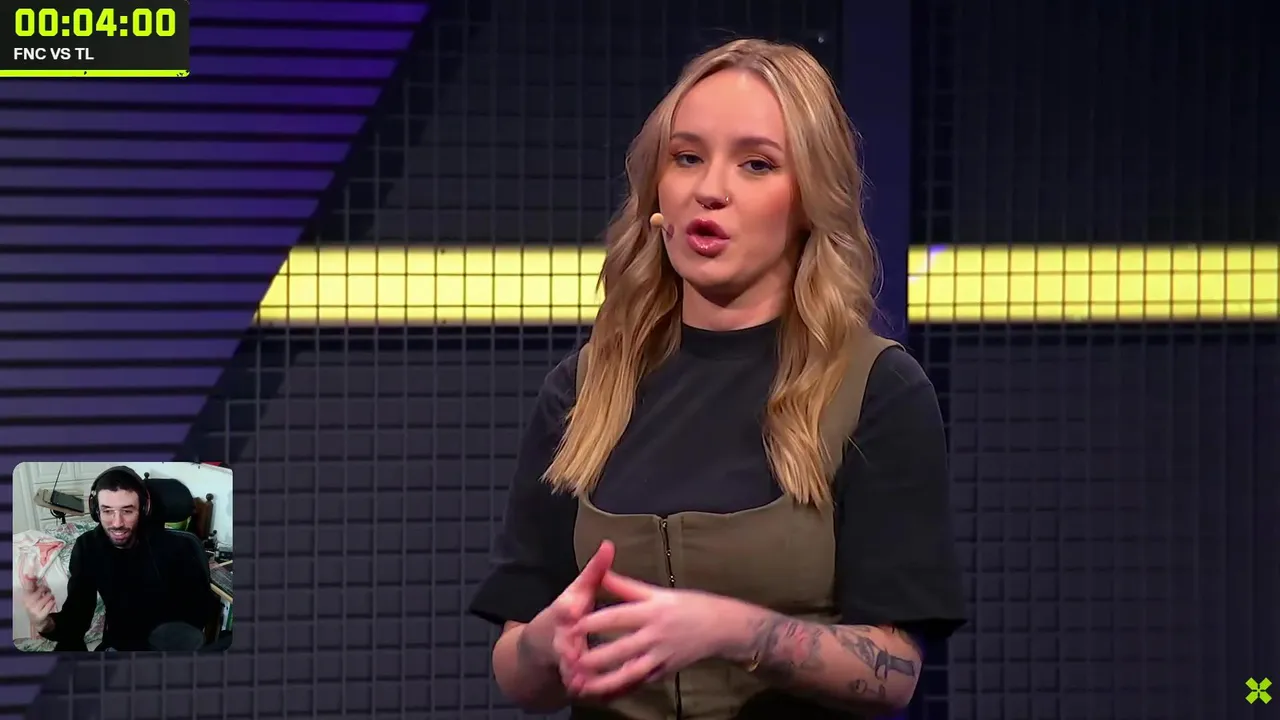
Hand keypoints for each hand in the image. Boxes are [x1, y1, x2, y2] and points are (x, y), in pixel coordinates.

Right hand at [20, 573, 55, 632]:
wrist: (38, 622)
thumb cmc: (37, 606)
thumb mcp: (34, 596)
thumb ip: (34, 587)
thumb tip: (32, 574)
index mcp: (25, 596)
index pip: (28, 585)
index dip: (30, 577)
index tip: (32, 568)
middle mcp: (28, 602)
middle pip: (42, 589)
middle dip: (47, 590)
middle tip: (47, 593)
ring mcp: (33, 609)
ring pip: (48, 596)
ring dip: (51, 597)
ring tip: (48, 600)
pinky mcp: (40, 615)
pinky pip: (51, 603)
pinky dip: (53, 603)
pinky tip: (50, 605)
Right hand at [521, 541, 615, 682]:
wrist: (541, 645)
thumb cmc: (568, 611)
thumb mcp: (579, 589)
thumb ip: (596, 570)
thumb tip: (609, 544)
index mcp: (562, 613)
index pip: (563, 610)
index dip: (567, 610)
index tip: (572, 610)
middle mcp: (559, 637)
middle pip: (562, 644)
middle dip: (568, 650)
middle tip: (576, 655)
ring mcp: (562, 660)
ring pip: (568, 670)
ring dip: (575, 677)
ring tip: (583, 685)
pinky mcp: (570, 678)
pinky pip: (580, 687)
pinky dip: (588, 693)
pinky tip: (602, 697)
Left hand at [564, 572, 736, 698]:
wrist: (721, 627)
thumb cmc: (688, 605)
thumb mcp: (658, 591)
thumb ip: (627, 586)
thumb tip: (601, 572)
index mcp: (652, 611)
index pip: (618, 617)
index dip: (593, 622)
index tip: (571, 626)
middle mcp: (656, 635)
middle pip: (621, 648)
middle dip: (595, 657)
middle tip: (569, 661)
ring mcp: (661, 656)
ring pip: (630, 672)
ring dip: (606, 681)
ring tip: (583, 685)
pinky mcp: (666, 672)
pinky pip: (641, 682)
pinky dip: (623, 689)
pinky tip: (606, 693)